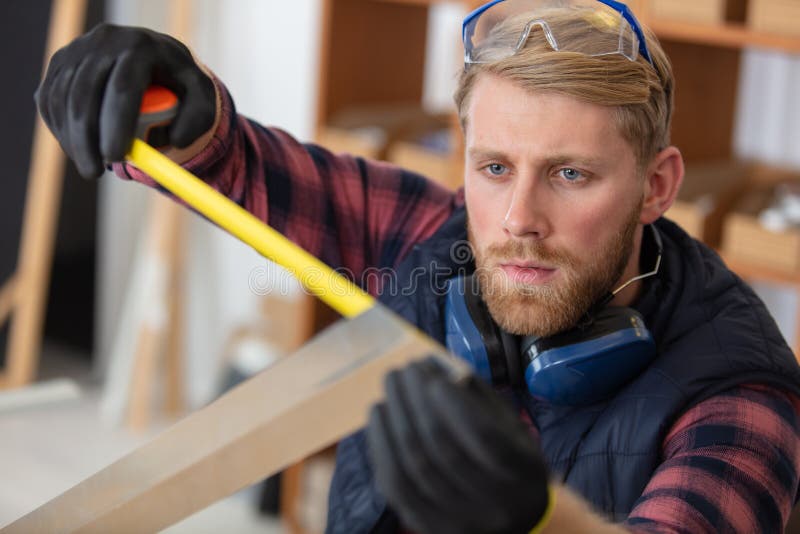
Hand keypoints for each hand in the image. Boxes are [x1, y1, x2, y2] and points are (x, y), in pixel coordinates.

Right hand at [35, 23, 215, 178]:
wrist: (155, 60)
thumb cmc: (181, 86)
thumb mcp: (202, 101)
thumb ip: (195, 122)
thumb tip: (176, 141)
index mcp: (141, 48)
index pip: (122, 88)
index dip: (116, 125)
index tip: (115, 158)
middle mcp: (104, 42)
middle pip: (84, 94)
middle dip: (85, 139)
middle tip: (94, 172)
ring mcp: (77, 50)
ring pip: (62, 100)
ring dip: (73, 139)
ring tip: (93, 165)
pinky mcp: (60, 63)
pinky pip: (51, 101)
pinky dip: (62, 130)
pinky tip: (80, 148)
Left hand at [366, 358, 550, 533]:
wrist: (518, 518)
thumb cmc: (511, 459)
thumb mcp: (512, 427)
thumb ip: (479, 398)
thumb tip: (439, 368)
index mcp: (524, 472)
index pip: (486, 440)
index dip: (456, 405)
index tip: (434, 376)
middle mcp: (495, 506)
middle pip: (444, 451)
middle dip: (418, 402)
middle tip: (406, 369)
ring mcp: (460, 522)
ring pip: (415, 469)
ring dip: (396, 419)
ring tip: (391, 385)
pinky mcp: (431, 528)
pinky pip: (396, 487)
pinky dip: (382, 445)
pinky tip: (380, 413)